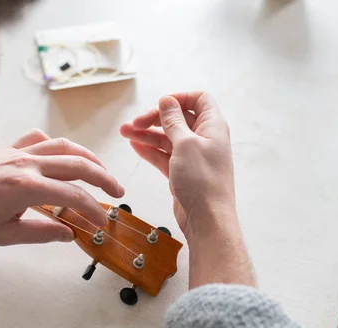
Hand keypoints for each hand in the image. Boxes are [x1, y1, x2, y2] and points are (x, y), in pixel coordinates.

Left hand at [0, 130, 123, 245]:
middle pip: (78, 164)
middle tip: (118, 191)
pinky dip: (56, 144)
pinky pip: (40, 139)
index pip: (74, 196)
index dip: (94, 209)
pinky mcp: (9, 148)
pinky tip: (61, 155)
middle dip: (103, 178)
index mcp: (27, 187)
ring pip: (63, 146)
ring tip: (101, 171)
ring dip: (87, 157)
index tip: (103, 222)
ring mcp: (18, 152)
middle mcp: (27, 164)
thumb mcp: (3, 234)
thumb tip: (69, 233)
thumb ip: (40, 233)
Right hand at [120, 92, 234, 235]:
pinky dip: (150, 149)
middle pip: (177, 118)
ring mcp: (192, 156)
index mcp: (212, 127)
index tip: (160, 104)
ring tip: (125, 132)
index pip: (199, 100)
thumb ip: (174, 121)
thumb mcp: (185, 144)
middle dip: (154, 118)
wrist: (207, 219)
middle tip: (134, 123)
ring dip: (147, 133)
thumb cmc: (202, 181)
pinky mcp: (182, 171)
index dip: (179, 99)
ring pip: (167, 137)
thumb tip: (167, 101)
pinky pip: (164, 154)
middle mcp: (204, 139)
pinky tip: (134, 145)